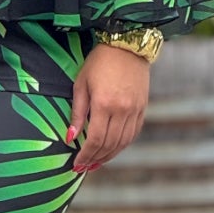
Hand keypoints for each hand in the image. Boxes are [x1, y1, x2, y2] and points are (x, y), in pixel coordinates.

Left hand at [67, 45, 149, 171]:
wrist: (127, 45)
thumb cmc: (99, 62)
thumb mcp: (81, 84)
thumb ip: (77, 112)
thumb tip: (71, 138)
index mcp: (104, 104)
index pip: (95, 139)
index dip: (85, 155)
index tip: (77, 164)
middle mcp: (122, 110)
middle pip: (109, 145)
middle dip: (95, 159)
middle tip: (84, 168)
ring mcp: (135, 110)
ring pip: (123, 142)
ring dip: (109, 156)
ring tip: (97, 163)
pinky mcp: (142, 108)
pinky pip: (133, 133)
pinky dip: (123, 145)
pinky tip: (113, 149)